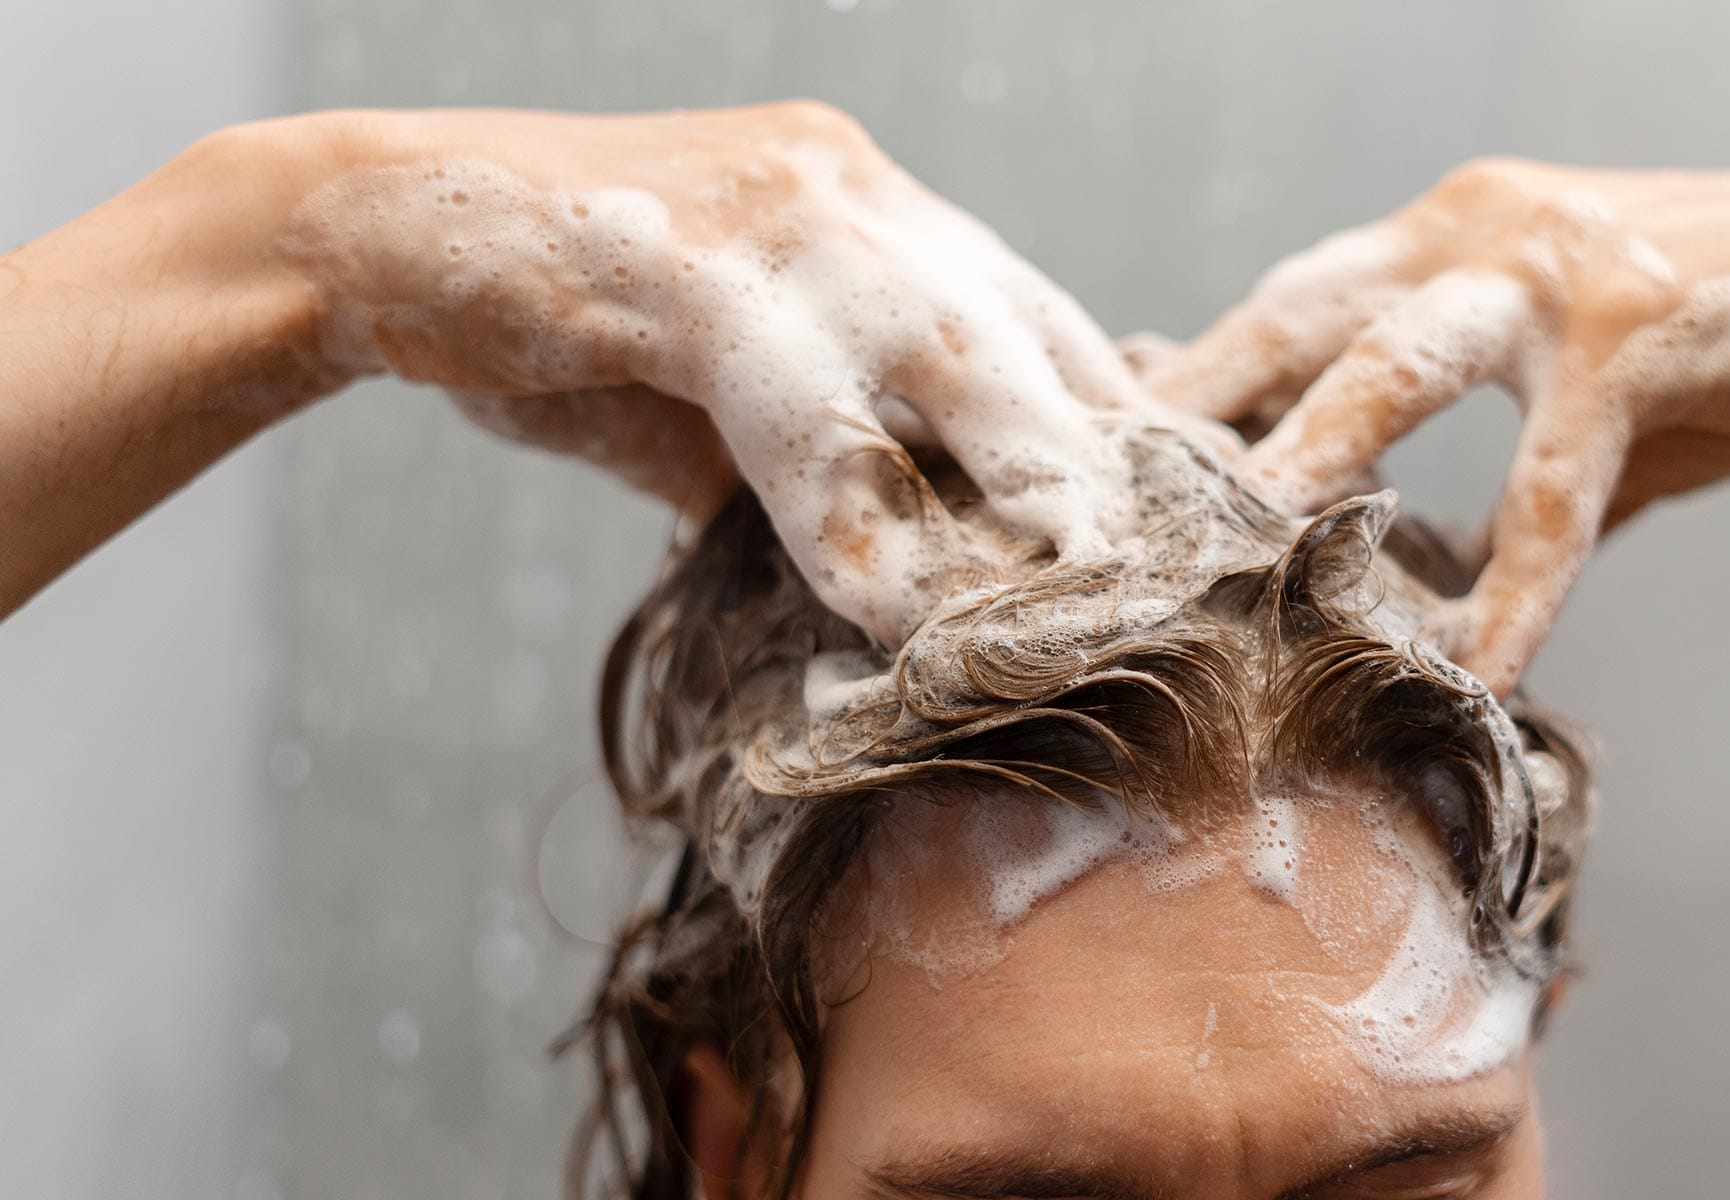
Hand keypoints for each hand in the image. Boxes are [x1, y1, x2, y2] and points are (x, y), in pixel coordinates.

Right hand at [284, 102, 1149, 643]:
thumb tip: (920, 590)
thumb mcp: (736, 398)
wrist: (384, 235)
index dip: (1119, 432)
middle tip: (1173, 590)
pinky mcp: (687, 262)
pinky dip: (851, 515)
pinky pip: (800, 407)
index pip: (1045, 325)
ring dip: (1019, 492)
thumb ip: (837, 462)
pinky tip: (893, 608)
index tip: (1181, 536)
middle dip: (1104, 472)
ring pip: (947, 361)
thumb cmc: (578, 328)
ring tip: (1077, 608)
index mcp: (889, 217)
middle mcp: (862, 197)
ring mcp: (781, 216)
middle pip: (1029, 342)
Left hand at [1145, 160, 1729, 692]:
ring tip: (1233, 542)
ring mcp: (1557, 273)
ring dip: (1310, 452)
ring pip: (1400, 363)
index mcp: (1443, 236)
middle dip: (1196, 402)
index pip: (1287, 306)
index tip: (1103, 463)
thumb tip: (1366, 541)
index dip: (1196, 383)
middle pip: (1298, 312)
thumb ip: (1464, 441)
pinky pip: (1560, 480)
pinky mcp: (1644, 333)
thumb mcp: (1566, 375)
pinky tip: (1485, 664)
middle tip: (1097, 495)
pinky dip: (1522, 580)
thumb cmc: (1718, 342)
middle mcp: (1475, 233)